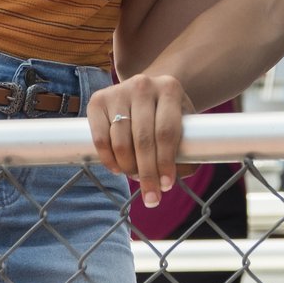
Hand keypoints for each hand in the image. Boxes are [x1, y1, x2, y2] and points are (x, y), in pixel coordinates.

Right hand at [87, 75, 192, 206]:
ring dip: (128, 168)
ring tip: (136, 178)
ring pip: (121, 142)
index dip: (166, 162)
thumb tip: (174, 178)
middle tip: (151, 197)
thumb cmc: (166, 115)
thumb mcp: (182, 125)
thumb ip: (186, 150)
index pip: (167, 131)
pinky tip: (118, 169)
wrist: (144, 92)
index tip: (167, 185)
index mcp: (170, 88)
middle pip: (144, 140)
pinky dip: (108, 159)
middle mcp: (143, 85)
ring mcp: (118, 91)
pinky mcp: (97, 99)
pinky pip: (100, 139)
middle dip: (147, 173)